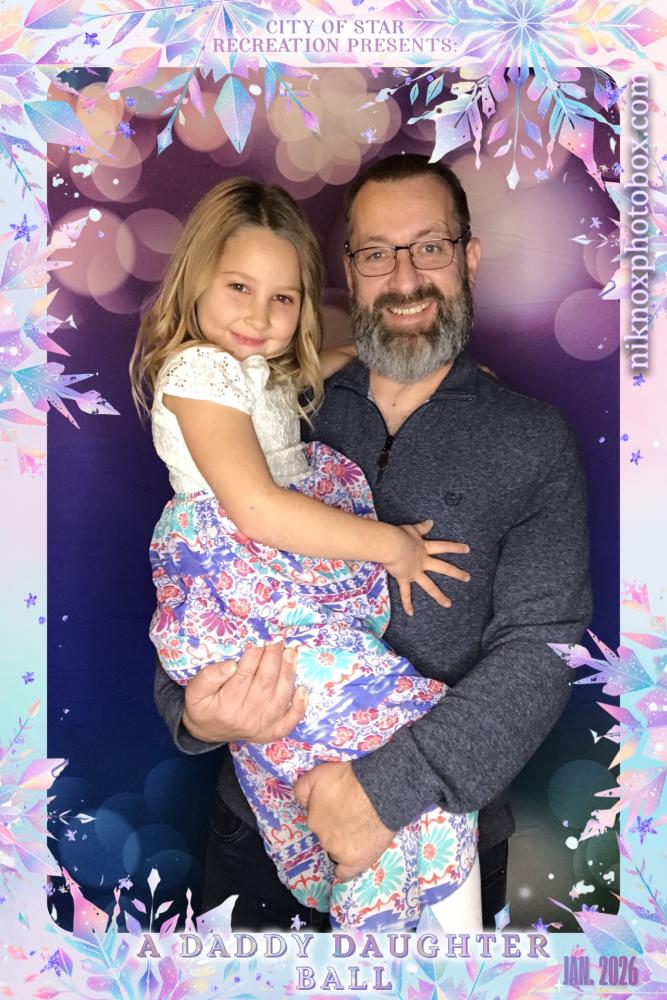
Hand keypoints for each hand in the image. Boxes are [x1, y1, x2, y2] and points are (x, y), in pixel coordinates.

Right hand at [182, 642, 307, 743]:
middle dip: (274, 658)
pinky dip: (300, 706)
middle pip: (265, 684)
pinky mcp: (271, 732)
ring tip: (290, 652)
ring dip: (288, 673)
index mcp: (225, 707)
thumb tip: (232, 664)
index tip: (260, 637)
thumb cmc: (202, 705)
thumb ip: (209, 676)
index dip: (254, 655)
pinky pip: (289, 721)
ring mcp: (261, 727)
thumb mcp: (194, 690)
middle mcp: (245, 719)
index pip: (243, 676)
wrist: (206, 731)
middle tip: (278, 638)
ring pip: (280, 698)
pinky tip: (303, 689)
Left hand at [293, 761, 394, 880]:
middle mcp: (323, 838)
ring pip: (337, 851)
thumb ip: (302, 790)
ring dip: (344, 843)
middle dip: (336, 827)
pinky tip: (347, 867)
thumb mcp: (317, 774)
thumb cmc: (349, 779)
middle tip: (352, 815)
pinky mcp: (356, 862)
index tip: (339, 807)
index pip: (317, 821)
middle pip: (327, 836)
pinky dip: (344, 871)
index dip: (329, 814)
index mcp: (313, 819)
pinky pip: (345, 874)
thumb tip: (302, 805)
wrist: (379, 790)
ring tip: (360, 830)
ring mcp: (339, 852)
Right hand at [383, 520, 469, 615]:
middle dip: (456, 573)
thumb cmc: (399, 534)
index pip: (444, 547)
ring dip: (439, 596)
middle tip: (468, 578)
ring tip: (448, 604)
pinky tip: (411, 613)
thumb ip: (422, 528)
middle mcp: (423, 562)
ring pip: (430, 586)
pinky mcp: (404, 579)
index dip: (456, 547)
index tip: (468, 549)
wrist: (390, 545)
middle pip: (443, 568)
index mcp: (424, 549)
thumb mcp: (412, 529)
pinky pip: (406, 593)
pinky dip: (407, 603)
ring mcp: (415, 572)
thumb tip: (431, 522)